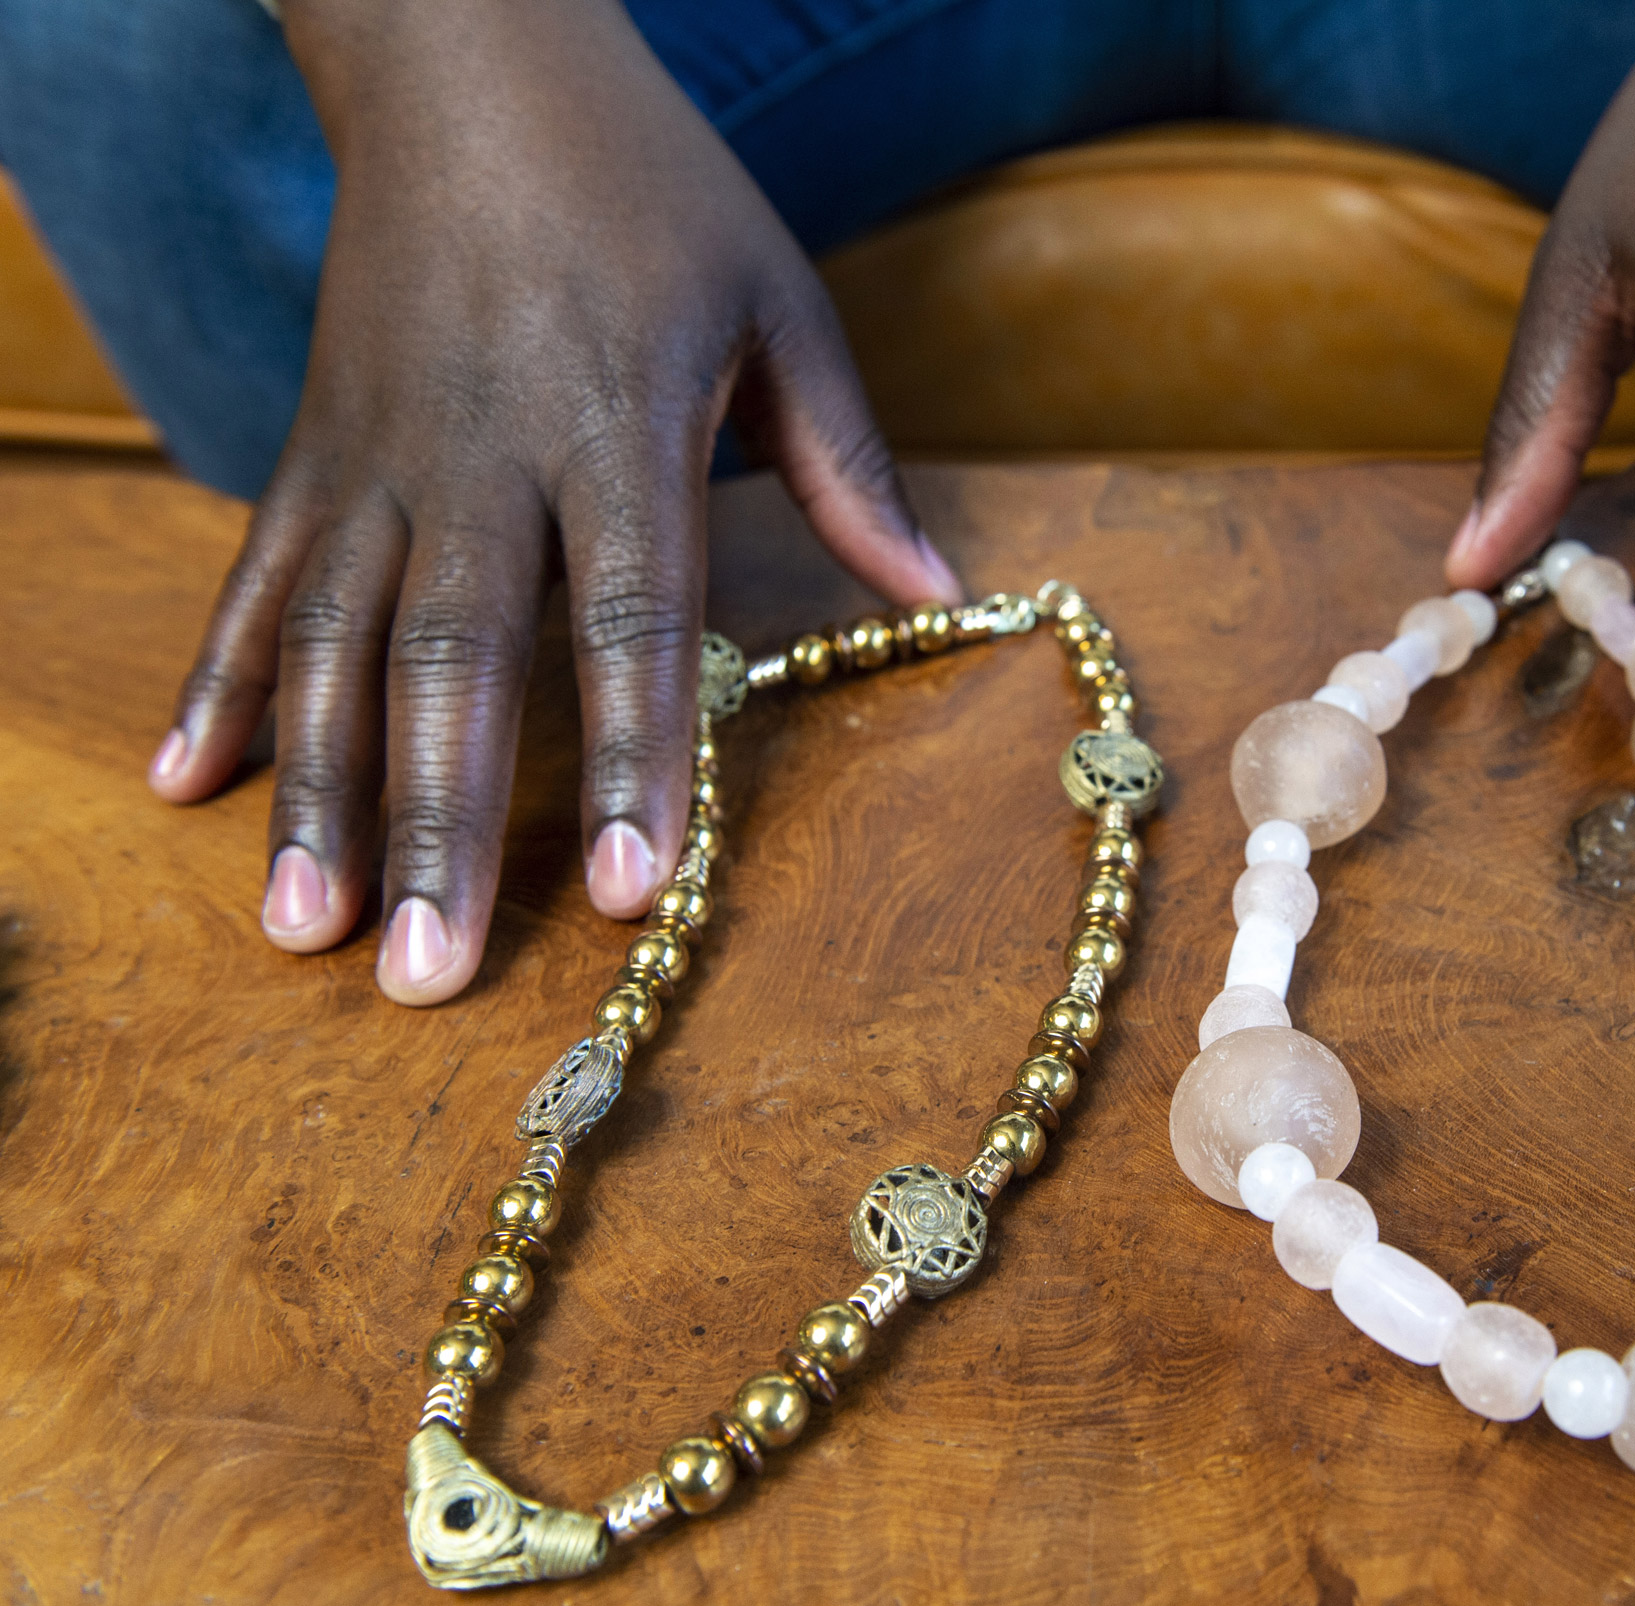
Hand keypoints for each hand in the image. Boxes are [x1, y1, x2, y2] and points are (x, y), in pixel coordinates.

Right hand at [145, 0, 955, 1002]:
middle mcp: (481, 451)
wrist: (471, 56)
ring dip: (319, 793)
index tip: (630, 890)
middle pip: (458, 660)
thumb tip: (942, 593)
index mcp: (615, 421)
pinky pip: (256, 578)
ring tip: (307, 932)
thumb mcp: (782, 302)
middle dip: (442, 824)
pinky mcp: (311, 445)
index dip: (632, 755)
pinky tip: (185, 787)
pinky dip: (220, 683)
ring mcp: (378, 452)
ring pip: (338, 643)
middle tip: (429, 977)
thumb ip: (851, 461)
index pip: (630, 616)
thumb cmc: (653, 190)